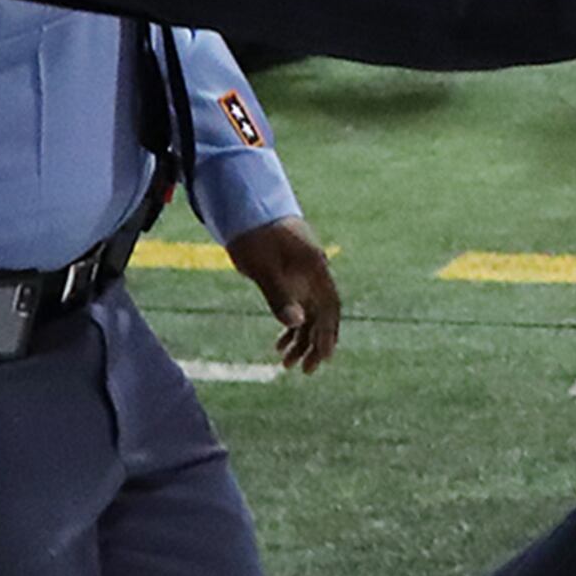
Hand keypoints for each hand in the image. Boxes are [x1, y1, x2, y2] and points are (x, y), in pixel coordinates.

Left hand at [224, 217, 340, 371]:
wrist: (245, 205)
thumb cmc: (254, 234)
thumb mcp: (263, 267)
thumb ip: (279, 295)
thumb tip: (296, 324)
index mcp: (315, 267)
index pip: (330, 307)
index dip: (330, 334)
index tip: (325, 358)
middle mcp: (314, 273)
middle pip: (323, 315)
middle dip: (316, 344)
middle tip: (306, 370)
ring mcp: (303, 276)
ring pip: (309, 313)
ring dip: (301, 339)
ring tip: (286, 363)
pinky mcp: (291, 277)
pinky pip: (297, 306)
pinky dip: (291, 326)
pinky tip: (280, 343)